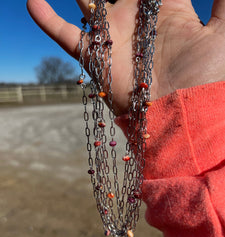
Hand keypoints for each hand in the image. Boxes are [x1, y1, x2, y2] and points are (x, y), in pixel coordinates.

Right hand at [27, 0, 224, 115]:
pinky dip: (47, 20)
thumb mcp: (220, 34)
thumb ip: (222, 2)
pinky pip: (65, 35)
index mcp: (167, 10)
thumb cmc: (203, 79)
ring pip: (87, 2)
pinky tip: (32, 1)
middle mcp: (136, 21)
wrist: (177, 117)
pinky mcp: (94, 57)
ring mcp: (112, 37)